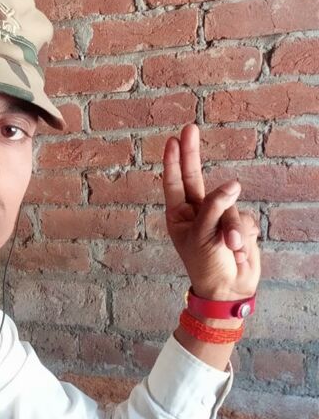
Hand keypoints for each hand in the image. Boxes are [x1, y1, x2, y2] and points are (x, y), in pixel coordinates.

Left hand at [162, 125, 260, 300]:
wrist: (229, 290)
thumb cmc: (205, 265)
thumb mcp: (202, 236)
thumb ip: (214, 207)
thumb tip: (233, 184)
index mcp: (180, 216)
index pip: (174, 183)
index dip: (173, 161)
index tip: (172, 139)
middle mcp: (198, 212)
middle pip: (196, 176)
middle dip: (193, 154)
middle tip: (189, 128)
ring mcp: (219, 217)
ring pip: (230, 204)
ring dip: (232, 227)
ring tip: (229, 247)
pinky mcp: (239, 224)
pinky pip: (246, 218)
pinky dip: (245, 234)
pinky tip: (240, 249)